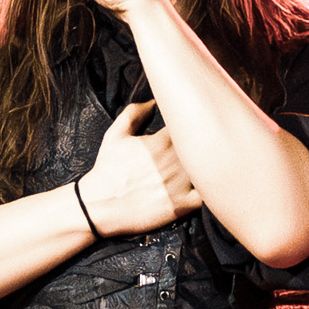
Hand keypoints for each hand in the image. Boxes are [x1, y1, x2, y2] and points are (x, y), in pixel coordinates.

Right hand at [76, 99, 202, 235]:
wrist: (100, 205)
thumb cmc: (107, 170)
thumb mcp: (115, 135)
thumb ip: (133, 113)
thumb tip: (152, 103)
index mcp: (162, 141)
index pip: (189, 126)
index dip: (192, 128)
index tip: (188, 132)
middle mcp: (175, 161)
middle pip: (203, 146)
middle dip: (204, 145)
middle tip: (202, 148)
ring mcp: (180, 184)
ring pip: (207, 169)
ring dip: (208, 167)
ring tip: (205, 167)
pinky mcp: (181, 205)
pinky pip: (205, 197)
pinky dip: (208, 192)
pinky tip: (203, 188)